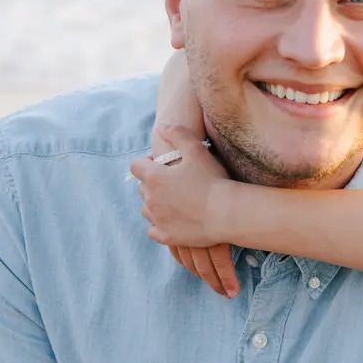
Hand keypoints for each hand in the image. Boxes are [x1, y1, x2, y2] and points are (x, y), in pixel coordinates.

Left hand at [132, 126, 236, 255]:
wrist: (227, 214)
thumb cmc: (213, 180)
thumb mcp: (196, 149)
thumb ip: (176, 133)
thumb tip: (160, 127)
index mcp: (154, 177)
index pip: (135, 166)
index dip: (146, 163)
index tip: (161, 164)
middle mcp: (150, 199)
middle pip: (141, 188)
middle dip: (152, 183)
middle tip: (173, 182)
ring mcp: (157, 220)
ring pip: (146, 209)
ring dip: (155, 204)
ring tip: (174, 201)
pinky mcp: (166, 236)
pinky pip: (153, 230)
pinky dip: (159, 225)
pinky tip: (171, 221)